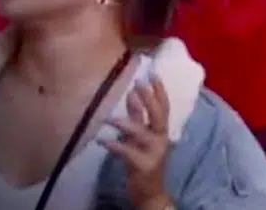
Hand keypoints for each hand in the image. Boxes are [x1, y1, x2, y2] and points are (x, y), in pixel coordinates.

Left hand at [99, 76, 171, 208]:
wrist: (150, 192)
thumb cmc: (143, 161)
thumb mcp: (140, 137)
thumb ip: (137, 116)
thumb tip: (132, 93)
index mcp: (161, 130)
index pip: (164, 106)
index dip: (159, 90)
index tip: (152, 73)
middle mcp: (161, 138)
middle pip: (159, 114)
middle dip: (149, 99)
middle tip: (138, 84)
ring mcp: (154, 151)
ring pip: (142, 133)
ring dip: (126, 123)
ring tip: (108, 117)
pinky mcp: (143, 165)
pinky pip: (127, 152)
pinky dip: (114, 145)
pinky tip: (102, 140)